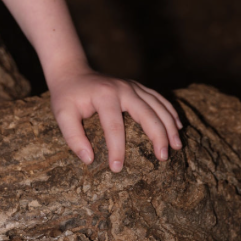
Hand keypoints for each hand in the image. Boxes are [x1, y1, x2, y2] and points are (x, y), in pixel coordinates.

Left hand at [48, 66, 182, 172]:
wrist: (72, 71)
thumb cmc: (67, 96)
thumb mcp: (62, 114)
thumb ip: (73, 136)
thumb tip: (89, 159)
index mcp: (104, 95)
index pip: (115, 126)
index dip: (117, 149)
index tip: (117, 168)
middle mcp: (122, 88)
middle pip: (147, 113)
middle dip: (157, 136)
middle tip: (163, 158)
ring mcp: (132, 86)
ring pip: (158, 105)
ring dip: (169, 126)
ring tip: (177, 147)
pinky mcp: (137, 87)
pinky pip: (159, 98)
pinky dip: (170, 112)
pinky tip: (178, 127)